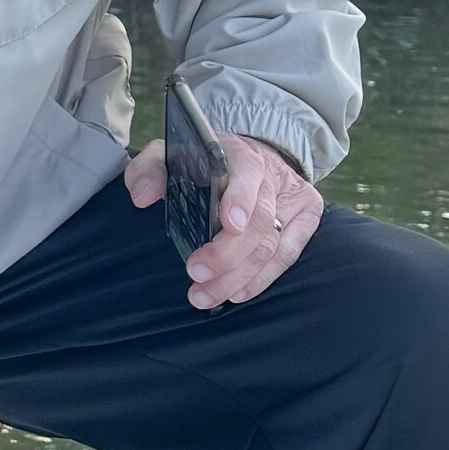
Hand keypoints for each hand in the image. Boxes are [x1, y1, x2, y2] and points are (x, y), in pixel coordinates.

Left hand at [125, 129, 322, 309]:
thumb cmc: (202, 163)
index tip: (229, 224)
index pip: (247, 173)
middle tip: (195, 274)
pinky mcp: (305, 217)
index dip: (241, 199)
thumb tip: (143, 196)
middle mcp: (271, 175)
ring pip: (272, 246)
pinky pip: (287, 256)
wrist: (247, 158)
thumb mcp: (169, 155)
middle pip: (259, 221)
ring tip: (205, 295)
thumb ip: (149, 170)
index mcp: (239, 154)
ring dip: (238, 277)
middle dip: (227, 255)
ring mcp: (292, 198)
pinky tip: (237, 292)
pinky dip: (261, 279)